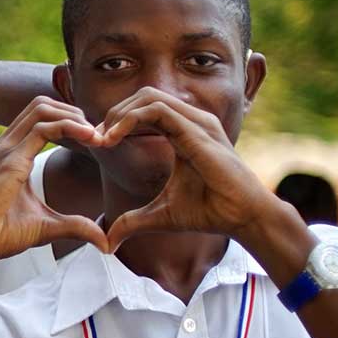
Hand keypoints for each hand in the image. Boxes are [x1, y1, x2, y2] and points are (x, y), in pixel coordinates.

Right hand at [0, 98, 110, 266]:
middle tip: (98, 136)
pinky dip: (70, 127)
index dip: (71, 122)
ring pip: (42, 109)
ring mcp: (5, 150)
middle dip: (74, 113)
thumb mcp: (47, 226)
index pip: (40, 118)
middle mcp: (5, 146)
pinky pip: (43, 129)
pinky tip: (90, 140)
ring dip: (74, 117)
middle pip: (41, 105)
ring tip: (96, 136)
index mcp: (10, 154)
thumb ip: (76, 225)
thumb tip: (105, 241)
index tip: (95, 142)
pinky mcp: (9, 161)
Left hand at [97, 88, 273, 249]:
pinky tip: (113, 139)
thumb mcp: (159, 215)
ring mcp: (196, 122)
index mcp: (183, 131)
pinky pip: (156, 110)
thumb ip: (131, 222)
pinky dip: (129, 120)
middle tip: (95, 140)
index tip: (97, 145)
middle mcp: (191, 120)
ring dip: (118, 115)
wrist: (243, 218)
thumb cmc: (210, 212)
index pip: (143, 109)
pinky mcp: (198, 130)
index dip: (115, 122)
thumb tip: (108, 241)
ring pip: (147, 97)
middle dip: (113, 114)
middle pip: (142, 96)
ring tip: (102, 140)